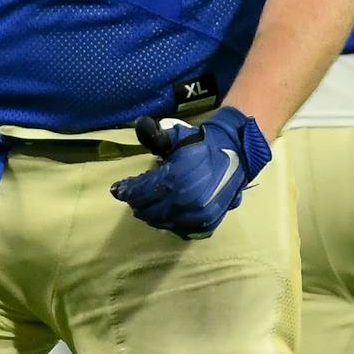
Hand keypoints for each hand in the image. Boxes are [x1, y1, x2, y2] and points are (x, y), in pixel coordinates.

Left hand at [110, 106, 271, 238]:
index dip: (126, 191)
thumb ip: (155, 136)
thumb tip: (139, 123)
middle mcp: (184, 201)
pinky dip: (170, 223)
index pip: (140, 192)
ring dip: (152, 215)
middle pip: (148, 211)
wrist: (236, 154)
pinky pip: (180, 229)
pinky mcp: (207, 223)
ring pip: (163, 222)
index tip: (117, 189)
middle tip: (134, 197)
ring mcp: (196, 215)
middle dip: (138, 203)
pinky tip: (167, 213)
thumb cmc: (202, 145)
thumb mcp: (176, 137)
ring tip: (148, 205)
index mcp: (174, 179)